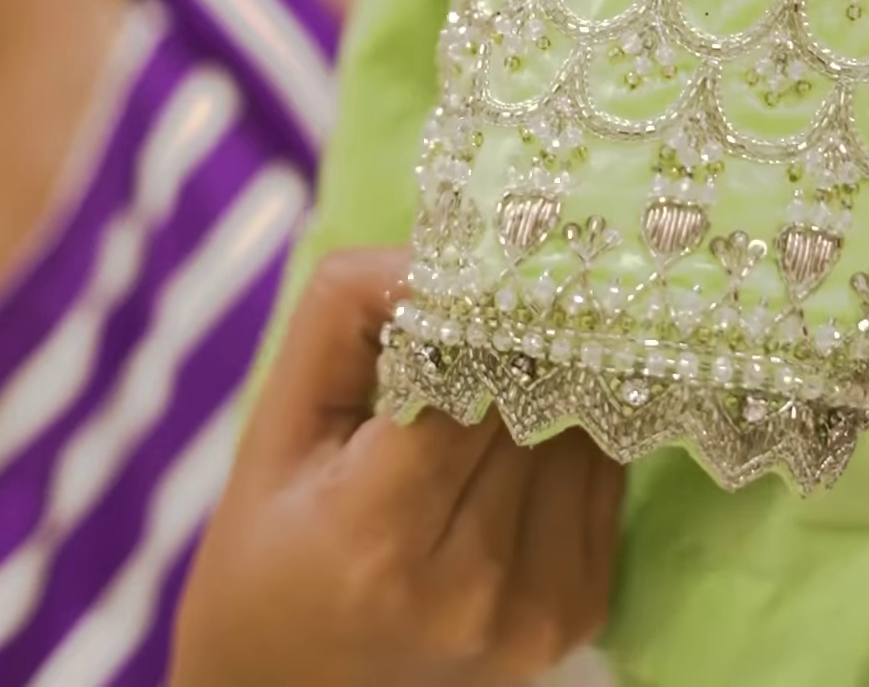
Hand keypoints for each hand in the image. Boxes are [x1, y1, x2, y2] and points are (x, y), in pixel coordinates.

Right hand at [171, 250, 623, 686]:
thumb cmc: (265, 557)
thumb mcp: (275, 429)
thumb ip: (345, 317)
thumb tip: (439, 244)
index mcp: (377, 529)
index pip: (473, 377)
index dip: (481, 313)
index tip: (483, 264)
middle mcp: (468, 583)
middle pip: (534, 403)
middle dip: (523, 340)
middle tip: (512, 285)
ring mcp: (530, 613)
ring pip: (582, 438)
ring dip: (559, 385)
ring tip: (520, 354)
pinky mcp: (573, 623)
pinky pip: (603, 487)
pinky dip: (576, 442)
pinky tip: (535, 426)